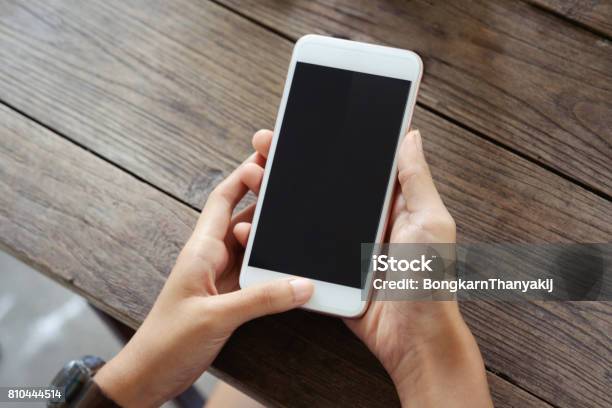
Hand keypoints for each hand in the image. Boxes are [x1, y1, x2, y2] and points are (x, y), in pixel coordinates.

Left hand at [94, 152, 313, 406]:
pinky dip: (271, 266)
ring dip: (271, 234)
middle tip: (291, 183)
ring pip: (251, 246)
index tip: (266, 157)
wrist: (150, 376)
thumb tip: (302, 284)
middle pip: (242, 217)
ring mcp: (220, 278)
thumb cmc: (167, 341)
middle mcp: (212, 258)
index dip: (243, 176)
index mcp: (201, 251)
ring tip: (299, 221)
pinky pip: (255, 272)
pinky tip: (290, 265)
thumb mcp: (215, 316)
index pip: (222, 200)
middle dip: (265, 199)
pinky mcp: (228, 297)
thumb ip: (260, 299)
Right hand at [239, 129, 491, 406]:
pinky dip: (273, 239)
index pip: (355, 163)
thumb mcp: (429, 221)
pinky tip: (251, 228)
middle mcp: (364, 220)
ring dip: (277, 197)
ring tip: (252, 178)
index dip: (330, 142)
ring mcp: (342, 245)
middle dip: (292, 164)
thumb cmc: (429, 280)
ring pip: (304, 214)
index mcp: (390, 203)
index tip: (303, 124)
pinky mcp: (328, 271)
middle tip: (264, 144)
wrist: (413, 339)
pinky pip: (297, 250)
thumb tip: (411, 135)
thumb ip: (416, 179)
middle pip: (322, 184)